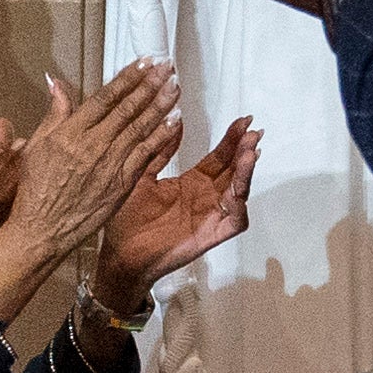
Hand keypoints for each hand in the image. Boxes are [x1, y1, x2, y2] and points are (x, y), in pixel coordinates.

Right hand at [0, 63, 185, 306]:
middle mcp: (93, 145)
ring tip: (175, 86)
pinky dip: (161, 137)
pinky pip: (146, 155)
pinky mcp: (121, 184)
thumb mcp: (36, 146)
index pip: (105, 97)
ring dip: (160, 105)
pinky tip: (174, 121)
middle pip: (127, 109)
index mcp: (71, 133)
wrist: (42, 230)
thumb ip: (54, 114)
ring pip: (140, 128)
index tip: (143, 62)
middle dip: (149, 85)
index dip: (127, 78)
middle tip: (167, 66)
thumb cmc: (36, 189)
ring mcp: (110, 165)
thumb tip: (58, 83)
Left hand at [89, 114, 257, 321]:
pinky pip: (234, 222)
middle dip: (244, 150)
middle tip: (253, 130)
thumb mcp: (142, 175)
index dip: (231, 140)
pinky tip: (238, 191)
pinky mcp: (210, 236)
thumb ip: (160, 150)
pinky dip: (239, 207)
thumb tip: (176, 118)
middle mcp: (205, 197)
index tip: (243, 120)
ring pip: (238, 192)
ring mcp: (210, 217)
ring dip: (246, 173)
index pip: (218, 158)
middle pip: (233, 171)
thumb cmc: (127, 218)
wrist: (119, 254)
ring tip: (249, 153)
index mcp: (191, 183)